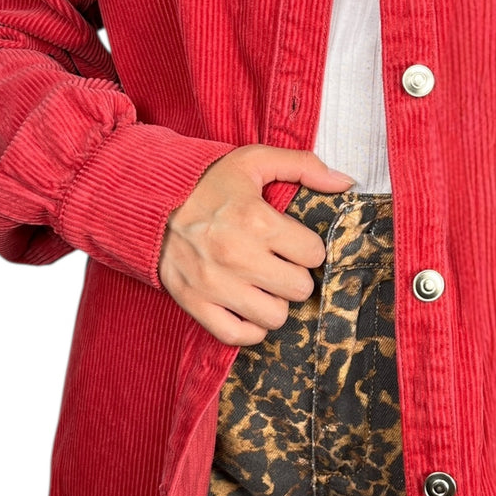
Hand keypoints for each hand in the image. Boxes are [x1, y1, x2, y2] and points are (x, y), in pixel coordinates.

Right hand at [159, 144, 355, 344]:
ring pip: (275, 316)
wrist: (149, 201)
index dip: (308, 248)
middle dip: (295, 276)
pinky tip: (249, 308)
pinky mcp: (195, 303)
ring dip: (275, 302)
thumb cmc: (207, 182)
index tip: (293, 243)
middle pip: (299, 288)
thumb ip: (303, 165)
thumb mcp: (254, 160)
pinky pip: (237, 335)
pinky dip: (250, 328)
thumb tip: (346, 182)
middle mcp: (237, 255)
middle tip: (280, 264)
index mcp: (256, 220)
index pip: (313, 253)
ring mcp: (215, 284)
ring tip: (263, 284)